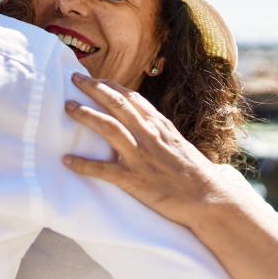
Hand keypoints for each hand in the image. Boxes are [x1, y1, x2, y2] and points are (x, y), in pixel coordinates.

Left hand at [62, 72, 227, 228]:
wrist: (210, 201)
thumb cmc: (195, 174)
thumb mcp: (177, 143)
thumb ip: (157, 131)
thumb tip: (140, 121)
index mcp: (160, 125)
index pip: (131, 97)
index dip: (109, 85)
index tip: (93, 77)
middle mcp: (149, 135)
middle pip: (116, 104)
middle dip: (93, 88)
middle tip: (73, 79)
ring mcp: (141, 156)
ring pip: (108, 128)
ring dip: (86, 115)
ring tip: (67, 106)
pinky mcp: (135, 180)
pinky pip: (104, 170)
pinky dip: (83, 164)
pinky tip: (67, 160)